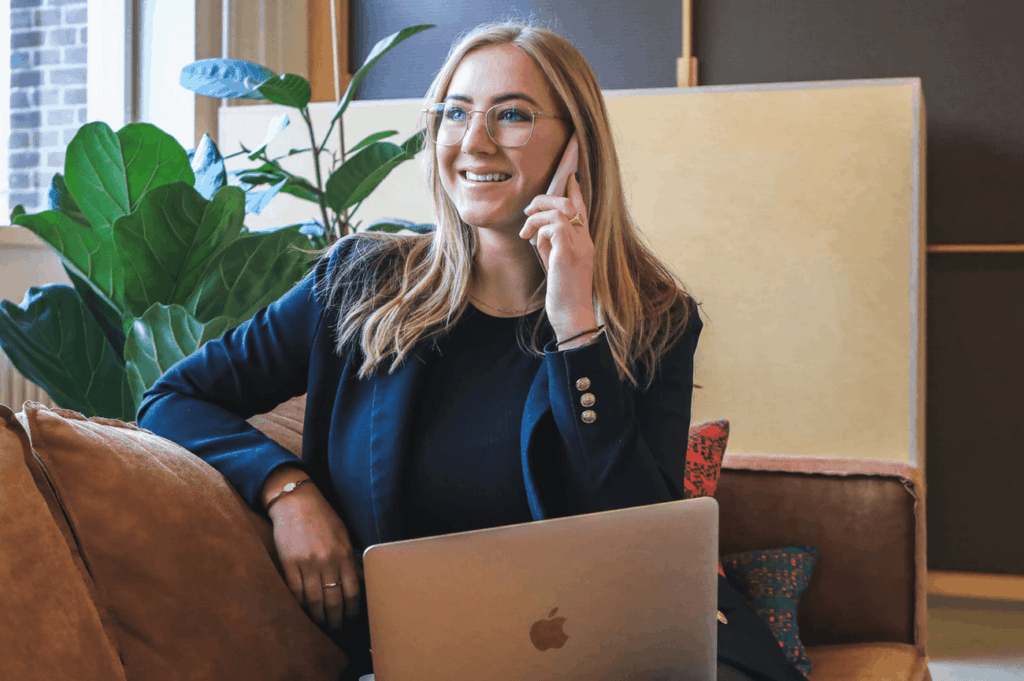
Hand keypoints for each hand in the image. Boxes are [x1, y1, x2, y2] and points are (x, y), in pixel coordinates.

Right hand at [267, 482, 362, 629]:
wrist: (296, 501)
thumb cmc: (322, 517)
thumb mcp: (343, 534)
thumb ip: (350, 558)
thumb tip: (358, 581)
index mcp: (344, 554)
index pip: (352, 591)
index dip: (352, 610)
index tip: (352, 618)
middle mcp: (327, 561)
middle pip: (334, 601)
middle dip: (336, 619)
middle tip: (336, 629)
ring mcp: (307, 563)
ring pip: (314, 601)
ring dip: (318, 617)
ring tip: (320, 624)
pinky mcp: (289, 563)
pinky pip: (295, 592)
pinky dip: (300, 605)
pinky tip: (304, 611)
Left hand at [519, 172, 597, 338]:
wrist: (572, 317)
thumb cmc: (563, 295)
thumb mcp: (556, 264)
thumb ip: (552, 246)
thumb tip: (538, 233)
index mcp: (584, 242)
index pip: (582, 209)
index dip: (574, 191)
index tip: (569, 176)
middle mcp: (585, 241)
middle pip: (569, 203)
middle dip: (545, 199)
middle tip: (527, 211)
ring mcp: (579, 246)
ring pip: (560, 210)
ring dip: (537, 216)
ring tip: (526, 231)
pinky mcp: (569, 254)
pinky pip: (554, 226)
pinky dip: (539, 230)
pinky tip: (533, 242)